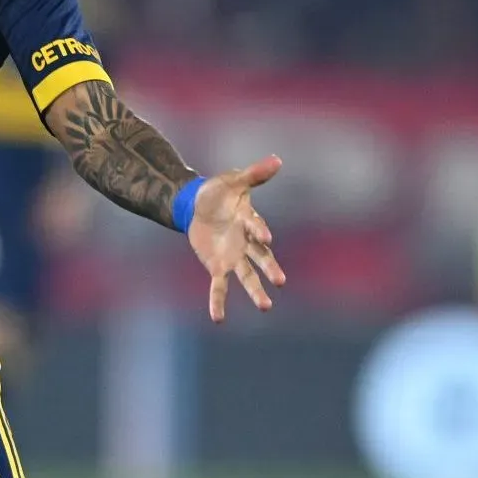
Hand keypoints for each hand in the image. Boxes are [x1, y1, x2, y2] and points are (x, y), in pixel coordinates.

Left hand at [186, 154, 288, 323]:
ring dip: (255, 291)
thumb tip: (277, 159)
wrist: (197, 205)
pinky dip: (218, 301)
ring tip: (266, 307)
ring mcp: (233, 256)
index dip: (259, 230)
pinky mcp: (218, 266)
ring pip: (246, 276)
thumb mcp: (232, 181)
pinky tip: (218, 318)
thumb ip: (253, 174)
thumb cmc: (218, 191)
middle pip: (259, 257)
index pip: (255, 226)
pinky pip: (219, 286)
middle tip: (280, 281)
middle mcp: (245, 242)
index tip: (265, 237)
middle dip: (269, 268)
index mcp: (248, 220)